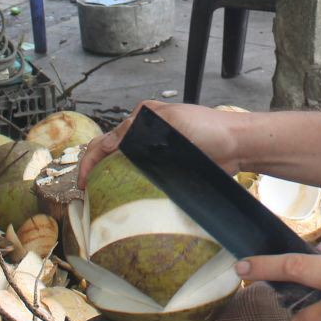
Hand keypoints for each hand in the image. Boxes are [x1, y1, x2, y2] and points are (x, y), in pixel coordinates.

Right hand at [78, 100, 245, 186]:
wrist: (238, 145)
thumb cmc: (208, 127)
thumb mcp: (169, 120)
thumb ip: (136, 130)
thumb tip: (106, 145)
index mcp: (142, 120)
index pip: (106, 140)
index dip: (91, 160)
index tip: (83, 181)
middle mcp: (146, 136)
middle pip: (112, 155)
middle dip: (96, 172)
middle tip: (88, 194)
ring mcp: (157, 154)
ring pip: (126, 170)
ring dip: (112, 182)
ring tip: (102, 201)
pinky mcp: (168, 170)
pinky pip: (144, 180)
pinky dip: (132, 189)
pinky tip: (127, 201)